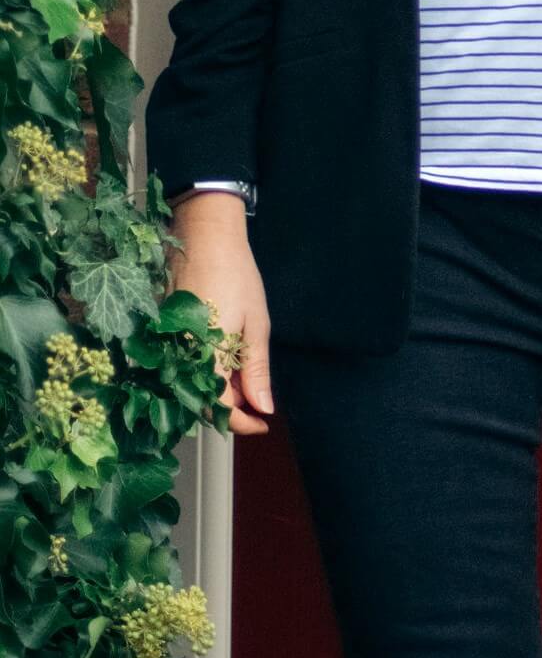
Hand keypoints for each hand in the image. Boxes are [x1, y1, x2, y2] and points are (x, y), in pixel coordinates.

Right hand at [164, 195, 274, 436]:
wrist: (204, 234)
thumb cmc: (236, 274)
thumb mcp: (255, 322)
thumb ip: (256, 368)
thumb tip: (264, 409)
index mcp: (203, 355)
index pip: (217, 408)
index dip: (241, 422)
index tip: (262, 423)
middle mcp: (177, 356)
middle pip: (200, 402)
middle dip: (231, 408)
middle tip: (257, 400)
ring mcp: (166, 344)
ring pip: (190, 385)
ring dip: (218, 391)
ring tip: (245, 378)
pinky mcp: (161, 334)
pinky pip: (181, 366)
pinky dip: (204, 372)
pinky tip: (225, 361)